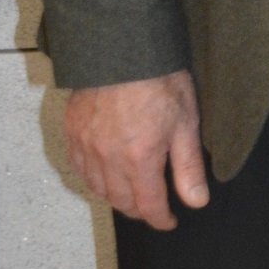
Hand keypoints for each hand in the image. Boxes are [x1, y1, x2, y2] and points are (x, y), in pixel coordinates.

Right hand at [64, 69, 208, 230]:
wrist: (123, 47)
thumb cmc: (160, 80)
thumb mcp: (186, 123)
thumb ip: (189, 167)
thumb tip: (196, 201)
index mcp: (139, 159)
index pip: (148, 206)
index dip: (160, 219)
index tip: (169, 222)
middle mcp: (107, 158)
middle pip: (120, 201)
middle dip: (139, 210)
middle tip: (153, 208)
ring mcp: (85, 145)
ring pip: (96, 188)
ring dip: (115, 198)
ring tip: (131, 195)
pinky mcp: (71, 130)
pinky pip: (78, 168)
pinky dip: (92, 179)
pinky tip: (103, 176)